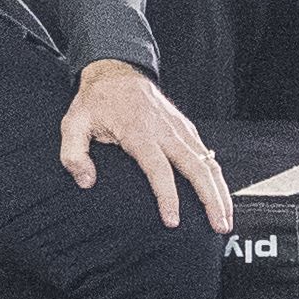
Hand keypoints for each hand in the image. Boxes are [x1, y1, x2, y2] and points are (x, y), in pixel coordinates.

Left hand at [62, 58, 233, 231]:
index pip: (159, 169)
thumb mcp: (73, 123)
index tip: (172, 221)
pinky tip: (221, 196)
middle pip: (196, 168)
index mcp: (139, 132)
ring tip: (225, 219)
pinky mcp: (186, 128)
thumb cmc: (96, 101)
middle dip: (210, 199)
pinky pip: (207, 155)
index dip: (167, 197)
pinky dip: (217, 177)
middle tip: (219, 226)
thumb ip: (73, 155)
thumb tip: (86, 182)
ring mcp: (179, 129)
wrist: (116, 72)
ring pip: (208, 163)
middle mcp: (165, 131)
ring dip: (220, 192)